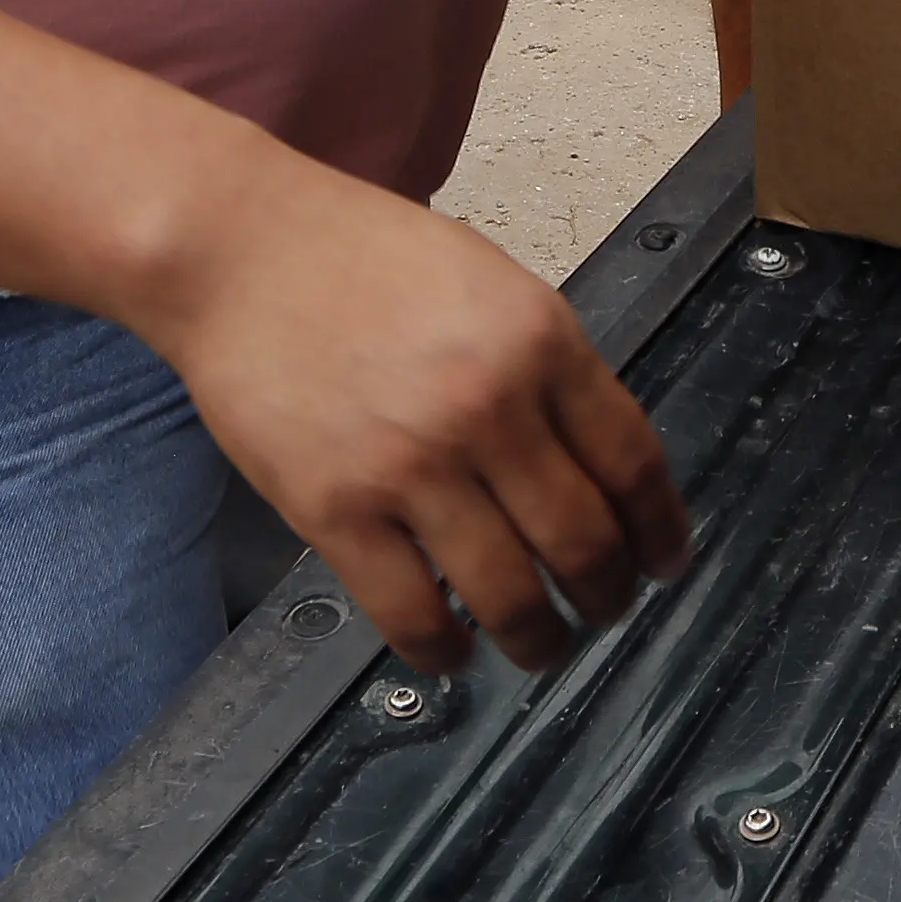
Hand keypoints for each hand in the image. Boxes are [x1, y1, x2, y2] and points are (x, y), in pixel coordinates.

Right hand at [134, 166, 690, 678]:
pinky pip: (413, 614)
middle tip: (603, 610)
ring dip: (538, 640)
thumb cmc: (355, 256)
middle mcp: (488, 408)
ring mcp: (410, 465)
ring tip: (539, 645)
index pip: (633, 464)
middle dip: (606, 596)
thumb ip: (547, 366)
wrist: (237, 250)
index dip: (660, 531)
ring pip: (510, 595)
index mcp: (540, 343)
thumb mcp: (489, 283)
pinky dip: (446, 651)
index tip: (663, 562)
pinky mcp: (335, 510)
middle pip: (584, 542)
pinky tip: (454, 651)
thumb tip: (597, 464)